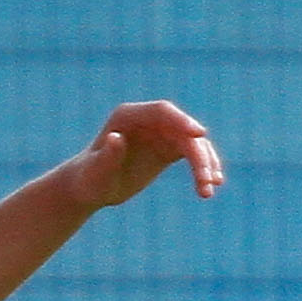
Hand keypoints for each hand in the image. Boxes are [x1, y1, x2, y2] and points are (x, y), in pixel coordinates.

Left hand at [52, 101, 223, 209]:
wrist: (90, 188)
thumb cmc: (88, 178)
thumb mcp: (95, 171)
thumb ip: (106, 155)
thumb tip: (116, 138)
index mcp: (129, 116)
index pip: (162, 111)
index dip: (182, 121)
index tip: (199, 135)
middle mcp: (149, 120)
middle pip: (182, 130)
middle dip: (198, 153)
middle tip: (207, 178)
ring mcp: (161, 133)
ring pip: (193, 144)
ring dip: (206, 164)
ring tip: (211, 188)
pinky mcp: (168, 150)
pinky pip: (193, 155)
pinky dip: (204, 168)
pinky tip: (213, 185)